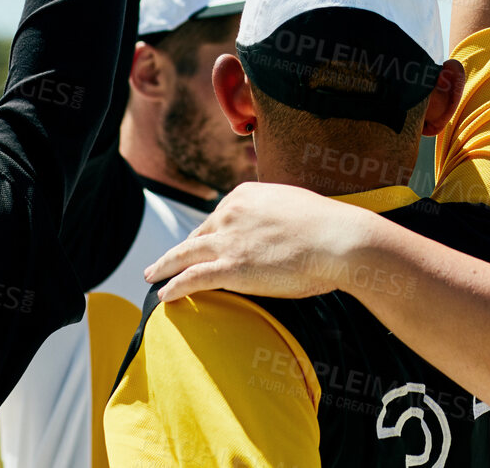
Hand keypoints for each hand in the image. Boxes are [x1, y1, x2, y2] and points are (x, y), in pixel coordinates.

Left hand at [145, 182, 379, 301]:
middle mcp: (230, 213)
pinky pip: (192, 278)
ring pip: (184, 255)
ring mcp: (228, 240)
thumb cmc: (328, 227)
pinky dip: (173, 286)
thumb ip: (274, 214)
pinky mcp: (231, 268)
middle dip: (178, 249)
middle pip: (196, 234)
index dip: (205, 234)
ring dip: (164, 266)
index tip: (198, 244)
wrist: (338, 239)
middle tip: (162, 261)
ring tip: (151, 276)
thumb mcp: (294, 206)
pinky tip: (164, 295)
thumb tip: (275, 227)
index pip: (217, 216)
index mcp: (244, 195)